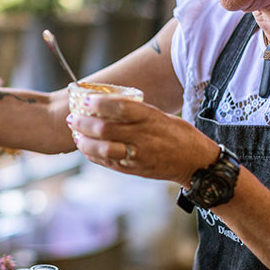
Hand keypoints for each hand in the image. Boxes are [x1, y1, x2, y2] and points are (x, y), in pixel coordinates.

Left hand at [68, 95, 217, 185]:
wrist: (197, 163)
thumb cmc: (178, 134)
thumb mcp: (160, 115)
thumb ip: (136, 112)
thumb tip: (106, 105)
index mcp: (150, 117)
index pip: (119, 107)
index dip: (98, 103)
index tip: (85, 100)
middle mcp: (144, 136)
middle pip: (106, 129)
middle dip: (84, 123)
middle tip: (72, 118)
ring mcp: (139, 155)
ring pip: (104, 149)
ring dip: (85, 142)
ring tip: (76, 136)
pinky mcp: (136, 170)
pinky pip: (109, 163)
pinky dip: (94, 156)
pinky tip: (87, 149)